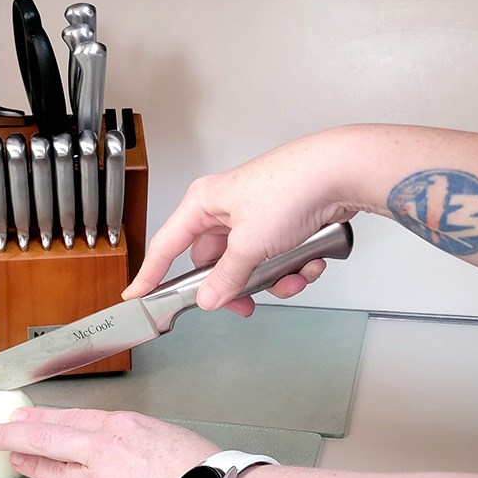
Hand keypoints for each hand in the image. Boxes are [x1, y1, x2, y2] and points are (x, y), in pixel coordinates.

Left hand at [0, 407, 221, 477]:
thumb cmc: (202, 470)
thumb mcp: (163, 433)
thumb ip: (130, 434)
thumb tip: (112, 438)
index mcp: (121, 425)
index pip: (69, 417)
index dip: (40, 417)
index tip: (22, 416)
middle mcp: (103, 452)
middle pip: (48, 438)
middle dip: (15, 434)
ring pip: (51, 471)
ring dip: (28, 464)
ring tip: (12, 459)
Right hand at [121, 128, 357, 314]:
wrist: (341, 172)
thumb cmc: (291, 188)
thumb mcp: (250, 243)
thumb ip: (225, 277)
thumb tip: (209, 298)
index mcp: (204, 203)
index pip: (166, 246)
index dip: (150, 275)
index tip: (136, 297)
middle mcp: (226, 208)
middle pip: (215, 264)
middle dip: (237, 287)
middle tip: (247, 305)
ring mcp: (257, 216)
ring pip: (251, 265)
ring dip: (274, 280)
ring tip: (293, 277)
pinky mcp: (284, 223)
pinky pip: (277, 258)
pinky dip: (295, 267)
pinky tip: (312, 263)